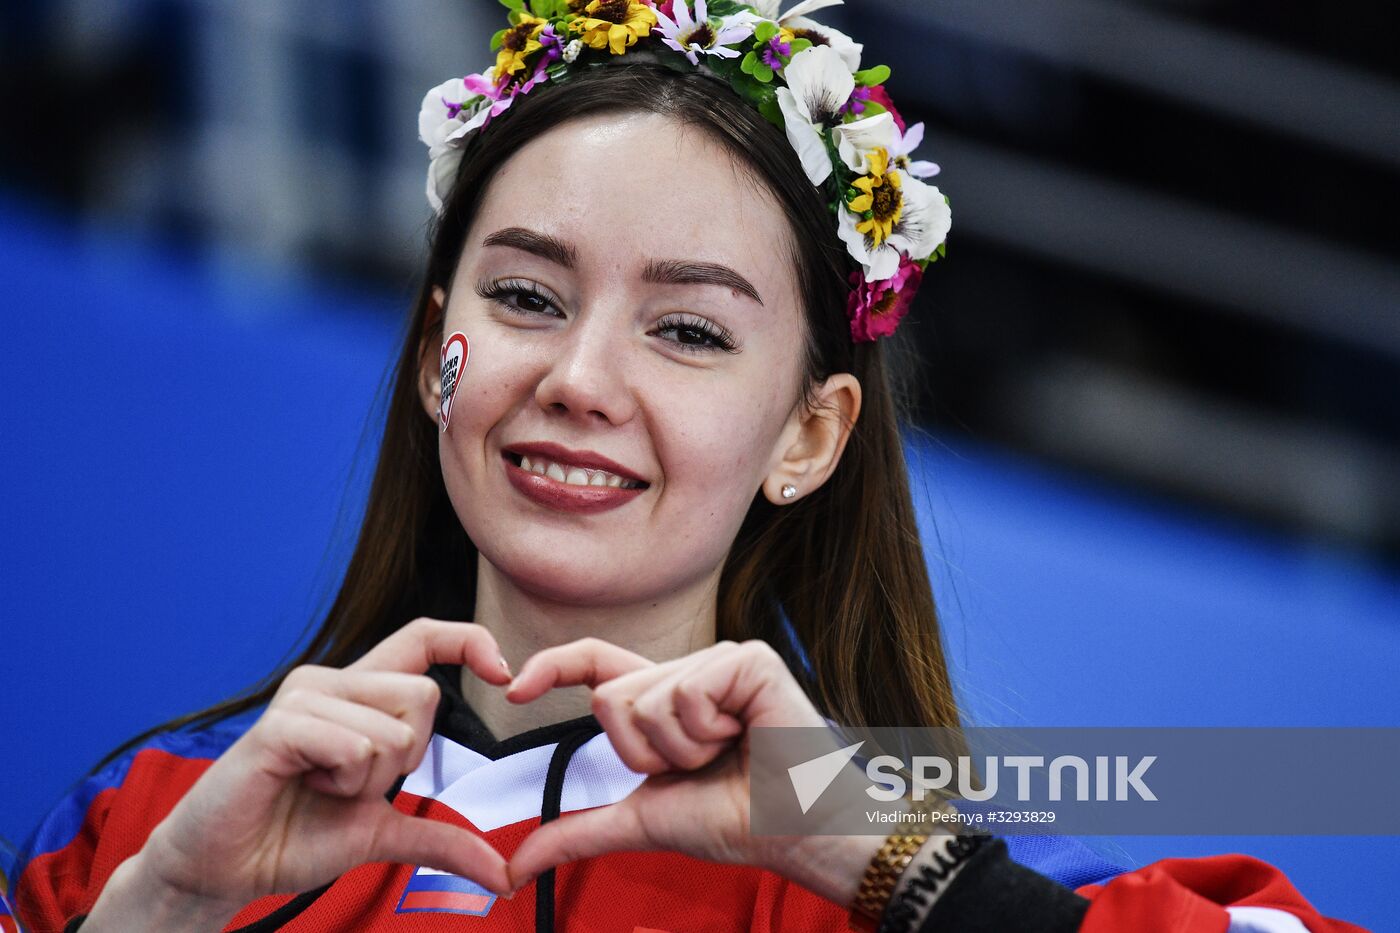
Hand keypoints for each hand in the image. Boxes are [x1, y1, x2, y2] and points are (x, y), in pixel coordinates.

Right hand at [126, 619, 514, 915]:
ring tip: (318, 787)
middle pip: (425, 695)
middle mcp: (333, 681)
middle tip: (348, 783)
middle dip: (404, 759)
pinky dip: (340, 781)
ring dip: (366, 781)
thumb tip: (503, 874)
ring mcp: (304, 696)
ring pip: (393, 730)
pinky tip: (301, 785)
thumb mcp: (382, 834)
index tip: (505, 674)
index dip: (470, 641)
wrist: (222, 867)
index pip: (424, 636)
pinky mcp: (279, 725)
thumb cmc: (293, 835)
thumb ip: (442, 839)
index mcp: (359, 693)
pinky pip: (353, 746)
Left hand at [501, 638, 864, 898]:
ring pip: (646, 699)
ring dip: (681, 749)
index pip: (596, 666)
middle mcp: (688, 671)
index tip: (513, 688)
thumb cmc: (733, 821)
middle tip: (700, 766)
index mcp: (663, 700)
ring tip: (727, 754)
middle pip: (610, 699)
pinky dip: (708, 731)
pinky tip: (745, 736)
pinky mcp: (748, 659)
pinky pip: (685, 693)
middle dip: (645, 755)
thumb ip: (576, 833)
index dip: (552, 666)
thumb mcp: (641, 822)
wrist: (792, 831)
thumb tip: (512, 869)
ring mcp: (719, 660)